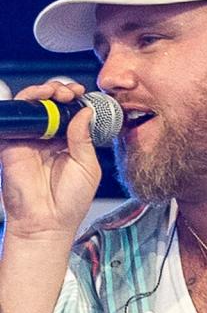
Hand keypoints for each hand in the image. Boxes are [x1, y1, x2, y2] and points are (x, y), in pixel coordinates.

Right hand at [0, 81, 101, 241]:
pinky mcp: (12, 143)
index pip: (71, 113)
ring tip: (57, 92)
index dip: (77, 101)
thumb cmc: (70, 200)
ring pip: (33, 106)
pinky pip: (17, 118)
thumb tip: (85, 112)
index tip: (84, 95)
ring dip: (44, 92)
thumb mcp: (87, 166)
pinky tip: (40, 99)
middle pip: (51, 104)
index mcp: (70, 143)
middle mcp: (50, 139)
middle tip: (71, 92)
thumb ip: (83, 138)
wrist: (48, 222)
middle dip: (61, 90)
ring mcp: (31, 140)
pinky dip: (27, 103)